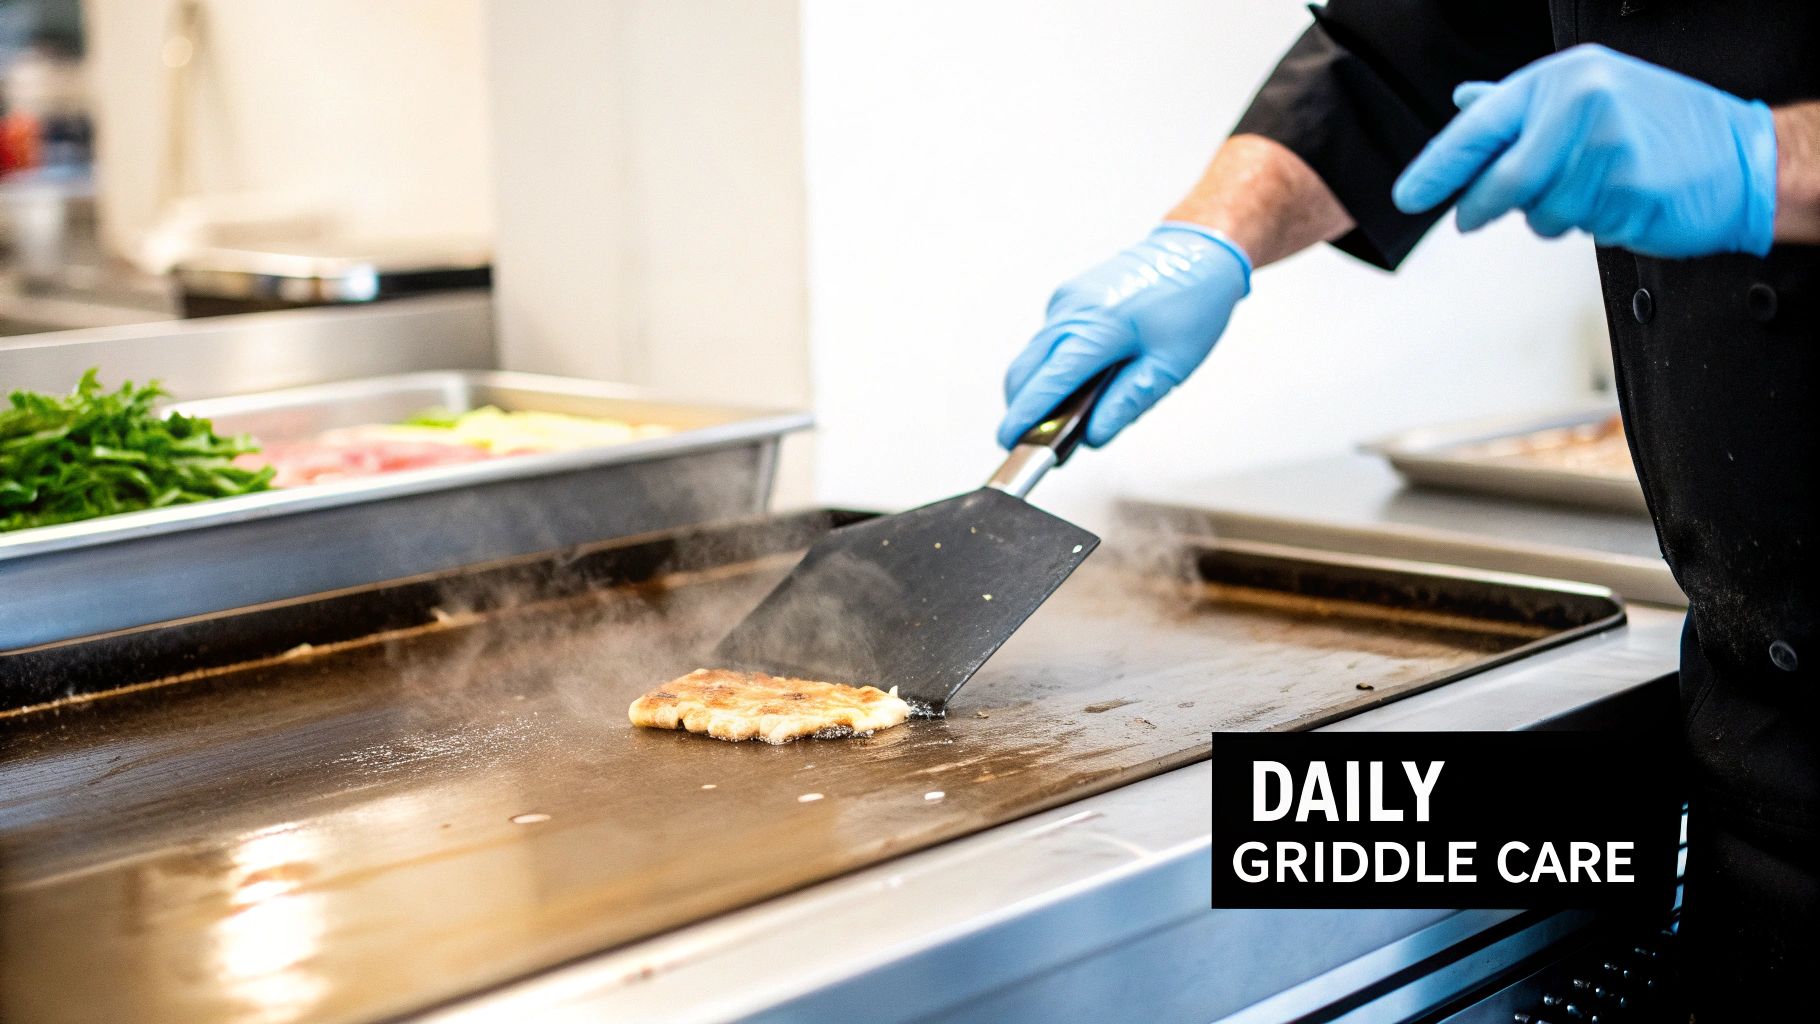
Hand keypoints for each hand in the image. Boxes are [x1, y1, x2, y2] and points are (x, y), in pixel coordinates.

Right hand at [998, 223, 1249, 449]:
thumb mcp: (1171, 366)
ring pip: (1033, 355)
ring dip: (1040, 386)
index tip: (1008, 440)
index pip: (1049, 380)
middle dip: (1023, 406)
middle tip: (1036, 441)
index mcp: (1100, 326)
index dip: (1025, 415)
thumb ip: (1127, 403)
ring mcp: (1066, 300)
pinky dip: (1054, 364)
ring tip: (1065, 414)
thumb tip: (1093, 435)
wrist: (1197, 250)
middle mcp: (1073, 309)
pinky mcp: (1067, 298)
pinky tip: (1082, 378)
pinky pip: (1048, 339)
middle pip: (1026, 369)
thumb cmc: (1191, 304)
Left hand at [1392, 44, 1776, 258]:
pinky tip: (1620, 201)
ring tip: (1593, 188)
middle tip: (1472, 217)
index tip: (1408, 196)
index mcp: (1563, 79)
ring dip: (1553, 215)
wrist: (1741, 153)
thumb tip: (1465, 101)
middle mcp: (1584, 106)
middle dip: (1482, 206)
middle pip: (1503, 180)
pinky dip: (1591, 224)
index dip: (1437, 166)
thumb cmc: (1657, 125)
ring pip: (1540, 212)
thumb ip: (1520, 105)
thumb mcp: (1588, 93)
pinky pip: (1580, 228)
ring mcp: (1610, 150)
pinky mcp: (1630, 194)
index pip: (1480, 127)